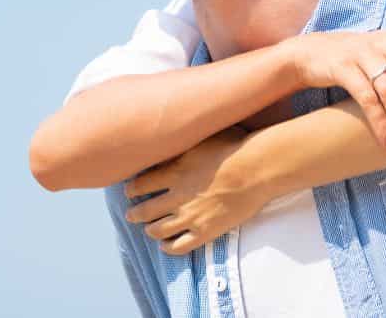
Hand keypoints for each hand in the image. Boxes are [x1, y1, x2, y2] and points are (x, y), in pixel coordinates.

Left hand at [124, 127, 261, 255]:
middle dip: (134, 213)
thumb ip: (184, 144)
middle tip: (131, 214)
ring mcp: (190, 216)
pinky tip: (166, 245)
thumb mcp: (203, 138)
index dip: (132, 189)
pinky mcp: (205, 231)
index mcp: (175, 171)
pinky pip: (179, 246)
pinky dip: (168, 247)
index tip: (129, 191)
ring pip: (158, 230)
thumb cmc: (234, 147)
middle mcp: (177, 195)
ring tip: (149, 229)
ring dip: (150, 230)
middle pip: (145, 210)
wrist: (257, 168)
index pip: (141, 184)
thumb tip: (171, 139)